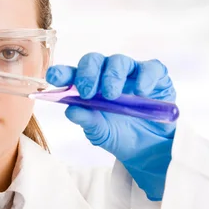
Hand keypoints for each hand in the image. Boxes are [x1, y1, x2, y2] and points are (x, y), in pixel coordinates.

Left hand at [46, 53, 175, 200]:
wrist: (150, 148)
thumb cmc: (120, 135)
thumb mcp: (101, 133)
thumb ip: (87, 121)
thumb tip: (71, 110)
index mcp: (88, 87)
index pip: (71, 74)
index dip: (62, 73)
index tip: (54, 77)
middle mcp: (107, 75)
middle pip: (93, 60)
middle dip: (87, 73)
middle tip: (87, 92)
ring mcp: (131, 73)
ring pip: (119, 61)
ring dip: (112, 76)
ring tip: (112, 95)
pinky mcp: (155, 76)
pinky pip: (150, 68)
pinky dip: (145, 77)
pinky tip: (141, 91)